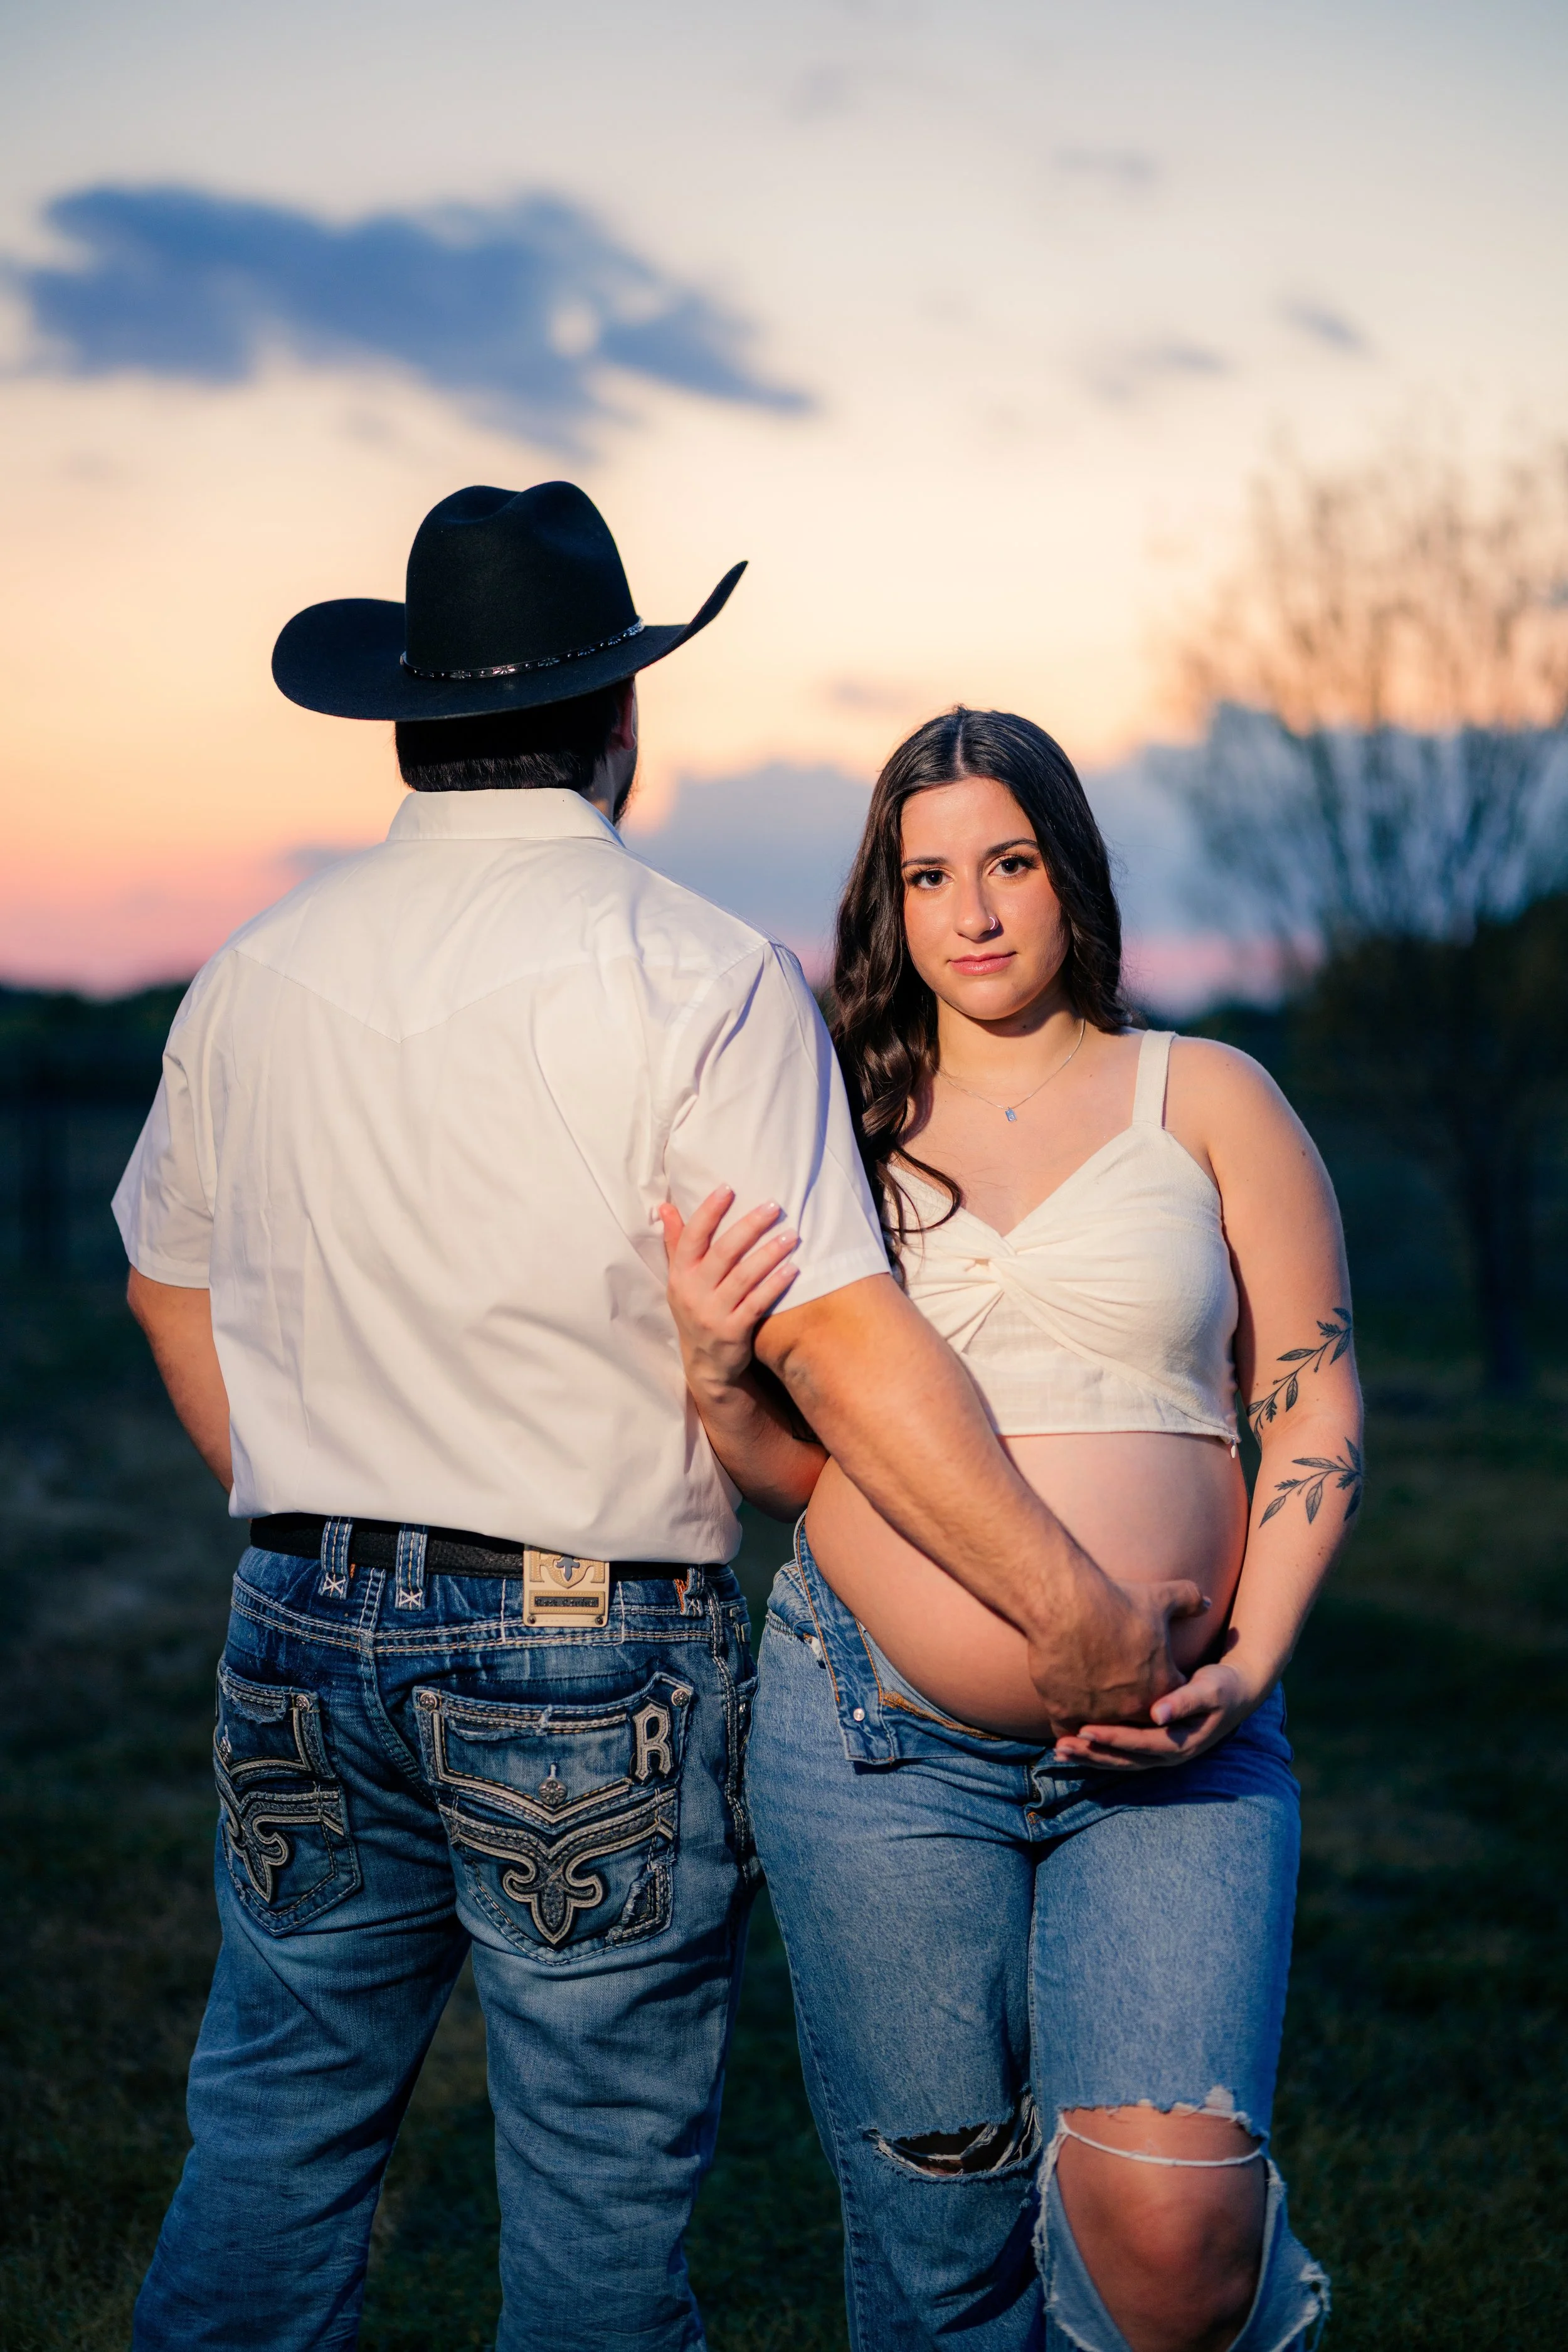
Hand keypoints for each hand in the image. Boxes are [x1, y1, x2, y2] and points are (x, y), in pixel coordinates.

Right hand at [656, 1190, 799, 1402]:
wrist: (705, 1363)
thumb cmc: (695, 1309)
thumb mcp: (680, 1279)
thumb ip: (676, 1243)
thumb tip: (665, 1206)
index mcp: (679, 1275)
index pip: (691, 1237)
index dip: (708, 1212)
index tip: (728, 1188)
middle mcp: (692, 1293)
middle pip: (722, 1253)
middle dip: (749, 1227)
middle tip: (773, 1206)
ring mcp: (712, 1314)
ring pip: (743, 1277)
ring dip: (769, 1254)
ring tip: (792, 1235)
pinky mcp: (733, 1332)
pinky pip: (757, 1304)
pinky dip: (775, 1286)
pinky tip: (793, 1269)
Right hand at [1027, 1576, 1208, 1732]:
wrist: (1065, 1607)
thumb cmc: (1115, 1601)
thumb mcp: (1160, 1596)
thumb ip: (1189, 1600)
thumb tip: (1205, 1604)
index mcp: (1162, 1685)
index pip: (1169, 1694)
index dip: (1159, 1680)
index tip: (1146, 1665)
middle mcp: (1134, 1708)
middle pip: (1136, 1714)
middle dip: (1130, 1701)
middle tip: (1116, 1680)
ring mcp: (1100, 1716)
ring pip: (1102, 1725)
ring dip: (1098, 1714)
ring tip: (1089, 1695)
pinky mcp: (1065, 1714)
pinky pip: (1069, 1728)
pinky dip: (1068, 1721)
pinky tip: (1065, 1704)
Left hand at [1050, 1657, 1260, 1771]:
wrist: (1237, 1693)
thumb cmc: (1222, 1686)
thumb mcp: (1210, 1690)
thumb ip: (1185, 1700)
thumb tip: (1159, 1714)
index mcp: (1182, 1742)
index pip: (1141, 1744)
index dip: (1112, 1738)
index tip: (1084, 1729)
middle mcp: (1169, 1755)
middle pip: (1125, 1759)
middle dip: (1092, 1754)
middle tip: (1059, 1747)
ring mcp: (1160, 1753)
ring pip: (1120, 1760)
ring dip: (1090, 1757)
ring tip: (1058, 1750)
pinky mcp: (1153, 1745)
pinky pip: (1122, 1752)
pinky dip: (1099, 1750)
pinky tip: (1075, 1743)